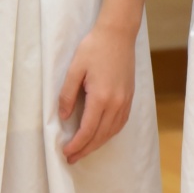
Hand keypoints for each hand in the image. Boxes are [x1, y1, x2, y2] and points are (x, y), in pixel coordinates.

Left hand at [58, 20, 136, 164]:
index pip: (87, 130)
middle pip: (100, 135)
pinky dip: (110, 133)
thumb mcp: (74, 69)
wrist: (118, 34)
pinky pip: (120, 122)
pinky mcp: (130, 96)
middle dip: (85, 149)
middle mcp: (116, 103)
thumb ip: (67, 95)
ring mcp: (125, 100)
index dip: (76, 144)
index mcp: (101, 97)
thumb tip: (64, 117)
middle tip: (72, 158)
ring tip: (84, 150)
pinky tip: (102, 135)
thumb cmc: (94, 48)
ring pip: (112, 131)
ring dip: (98, 144)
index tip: (66, 152)